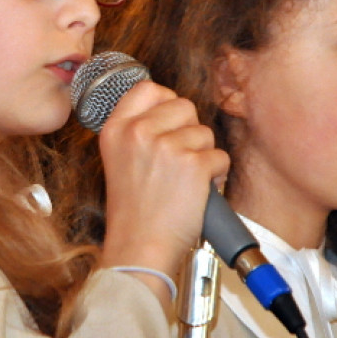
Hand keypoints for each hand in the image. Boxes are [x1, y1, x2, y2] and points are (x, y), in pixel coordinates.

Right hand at [97, 81, 228, 286]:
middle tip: (177, 163)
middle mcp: (138, 132)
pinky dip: (216, 177)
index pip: (148, 88)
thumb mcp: (119, 161)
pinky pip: (220, 157)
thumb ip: (137, 132)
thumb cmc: (134, 213)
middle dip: (189, 132)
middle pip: (184, 106)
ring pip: (205, 133)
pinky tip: (198, 194)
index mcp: (116, 129)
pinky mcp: (193, 164)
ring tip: (185, 183)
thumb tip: (169, 110)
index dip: (166, 102)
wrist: (139, 248)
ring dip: (204, 157)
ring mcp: (165, 146)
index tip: (169, 122)